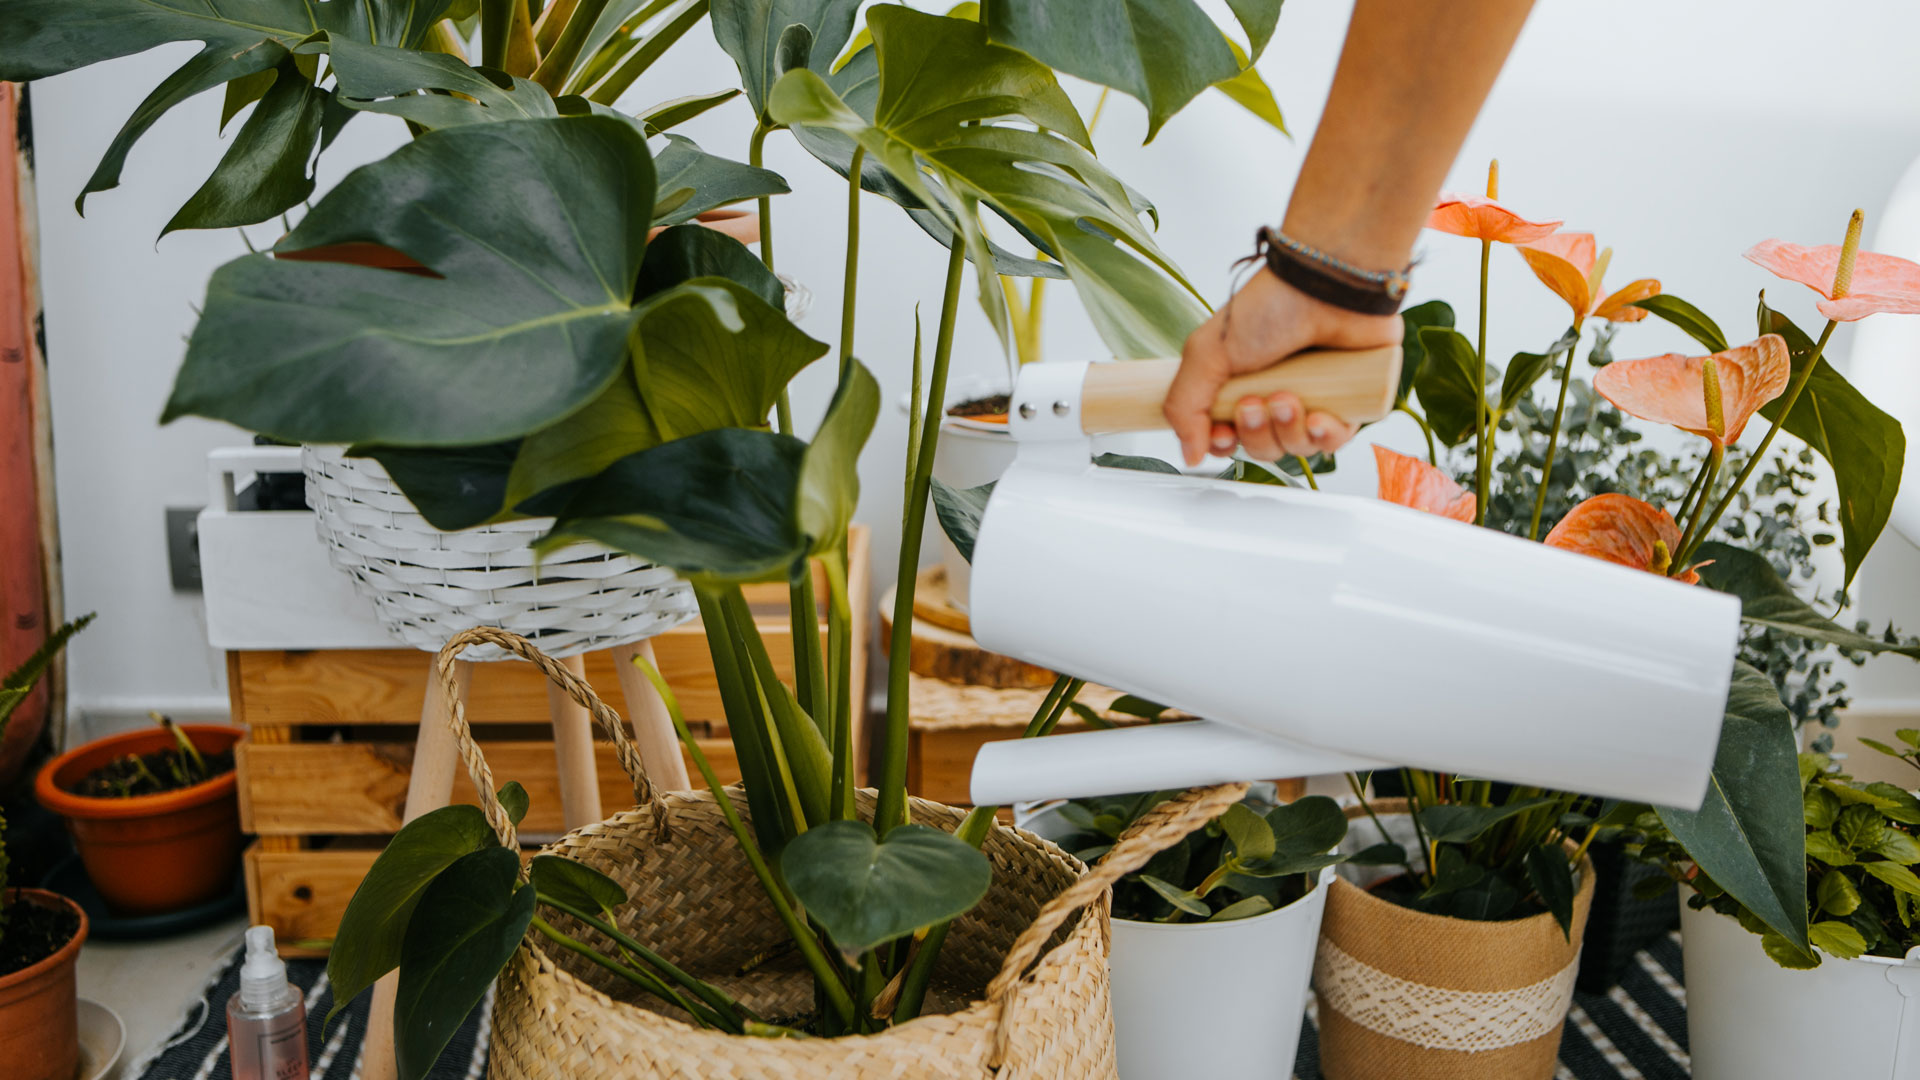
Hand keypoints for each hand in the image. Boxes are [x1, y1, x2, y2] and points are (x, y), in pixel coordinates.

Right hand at [1165, 269, 1403, 465]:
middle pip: (1263, 448)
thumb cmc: (1269, 306)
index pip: (1229, 437)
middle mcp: (1277, 394)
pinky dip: (1325, 436)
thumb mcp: (1206, 354)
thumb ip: (1184, 406)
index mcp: (1241, 384)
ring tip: (1287, 398)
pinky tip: (1318, 417)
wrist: (1328, 285)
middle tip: (1255, 405)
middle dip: (1256, 435)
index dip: (1225, 444)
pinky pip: (1335, 440)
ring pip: (1298, 447)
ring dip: (1288, 432)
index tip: (1223, 434)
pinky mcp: (1351, 400)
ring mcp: (1315, 398)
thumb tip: (1189, 455)